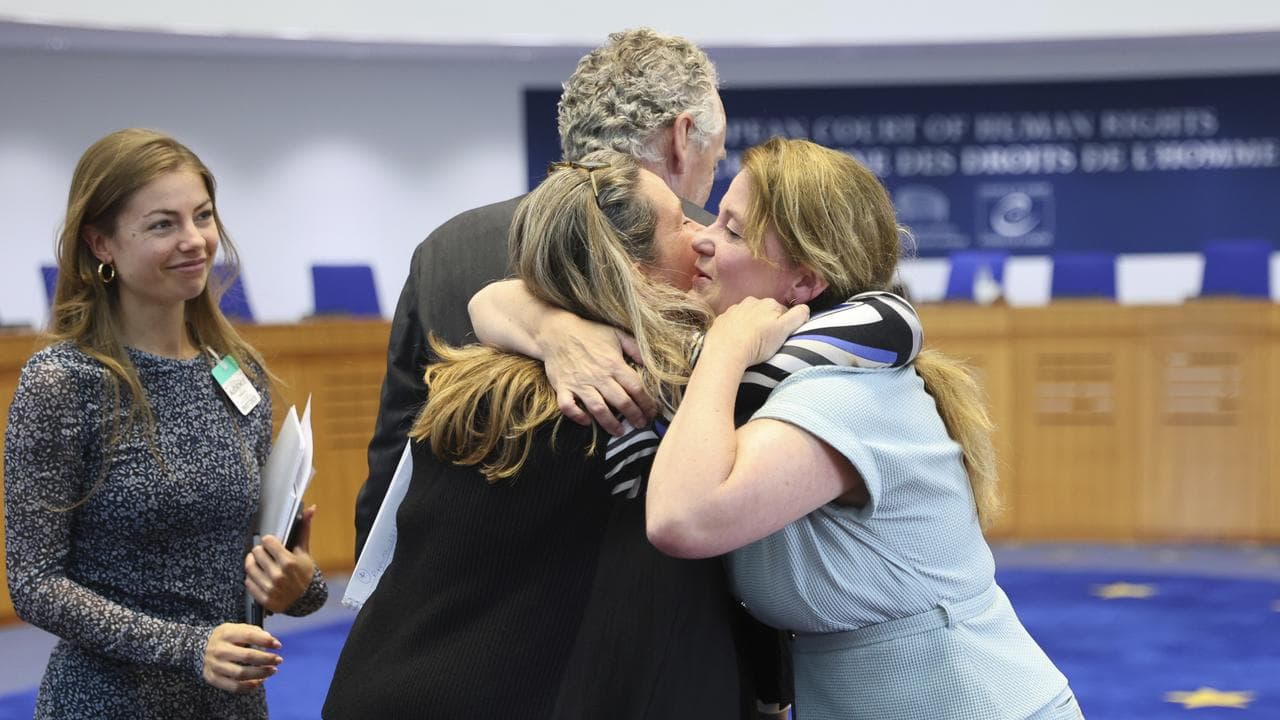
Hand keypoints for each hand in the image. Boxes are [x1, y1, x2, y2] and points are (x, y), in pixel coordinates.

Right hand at [201, 623, 281, 692]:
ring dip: (261, 674)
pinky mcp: (213, 679)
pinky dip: (249, 686)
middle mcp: (219, 650)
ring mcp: (215, 666)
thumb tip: (270, 639)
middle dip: (267, 659)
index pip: (249, 636)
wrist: (199, 648)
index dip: (266, 641)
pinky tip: (260, 681)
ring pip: (241, 674)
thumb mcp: (235, 628)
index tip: (278, 645)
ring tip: (273, 670)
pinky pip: (234, 687)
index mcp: (226, 634)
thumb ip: (252, 631)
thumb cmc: (225, 638)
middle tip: (279, 660)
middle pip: (247, 656)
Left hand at [245, 505, 316, 613]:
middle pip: (256, 553)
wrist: (306, 600)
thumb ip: (304, 530)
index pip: (267, 541)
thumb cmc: (305, 573)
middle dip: (261, 552)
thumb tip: (311, 508)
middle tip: (266, 554)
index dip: (269, 541)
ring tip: (259, 563)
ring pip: (249, 567)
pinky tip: (260, 576)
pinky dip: (252, 577)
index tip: (272, 544)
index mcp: (288, 562)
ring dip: (253, 563)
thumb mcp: (305, 552)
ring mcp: (270, 588)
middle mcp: (278, 575)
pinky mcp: (263, 598)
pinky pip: (248, 582)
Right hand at [540, 313, 656, 434]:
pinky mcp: (562, 387)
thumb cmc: (589, 333)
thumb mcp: (616, 334)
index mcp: (614, 364)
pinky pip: (568, 406)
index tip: (652, 412)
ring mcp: (579, 383)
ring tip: (620, 432)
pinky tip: (587, 421)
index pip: (636, 388)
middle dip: (634, 416)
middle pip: (621, 402)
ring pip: (598, 409)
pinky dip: (577, 416)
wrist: (557, 332)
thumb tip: (649, 363)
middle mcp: (598, 376)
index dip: (647, 403)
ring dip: (611, 423)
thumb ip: (635, 348)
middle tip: (641, 425)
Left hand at [705, 297, 809, 366]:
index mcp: (769, 303)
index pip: (783, 312)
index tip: (779, 338)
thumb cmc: (757, 343)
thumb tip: (805, 309)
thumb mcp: (784, 330)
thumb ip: (797, 316)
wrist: (725, 352)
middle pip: (765, 313)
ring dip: (751, 326)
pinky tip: (736, 342)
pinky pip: (733, 322)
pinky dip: (736, 330)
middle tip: (765, 342)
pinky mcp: (721, 319)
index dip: (784, 326)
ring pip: (748, 316)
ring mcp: (734, 310)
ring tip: (750, 343)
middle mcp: (751, 302)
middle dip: (766, 324)